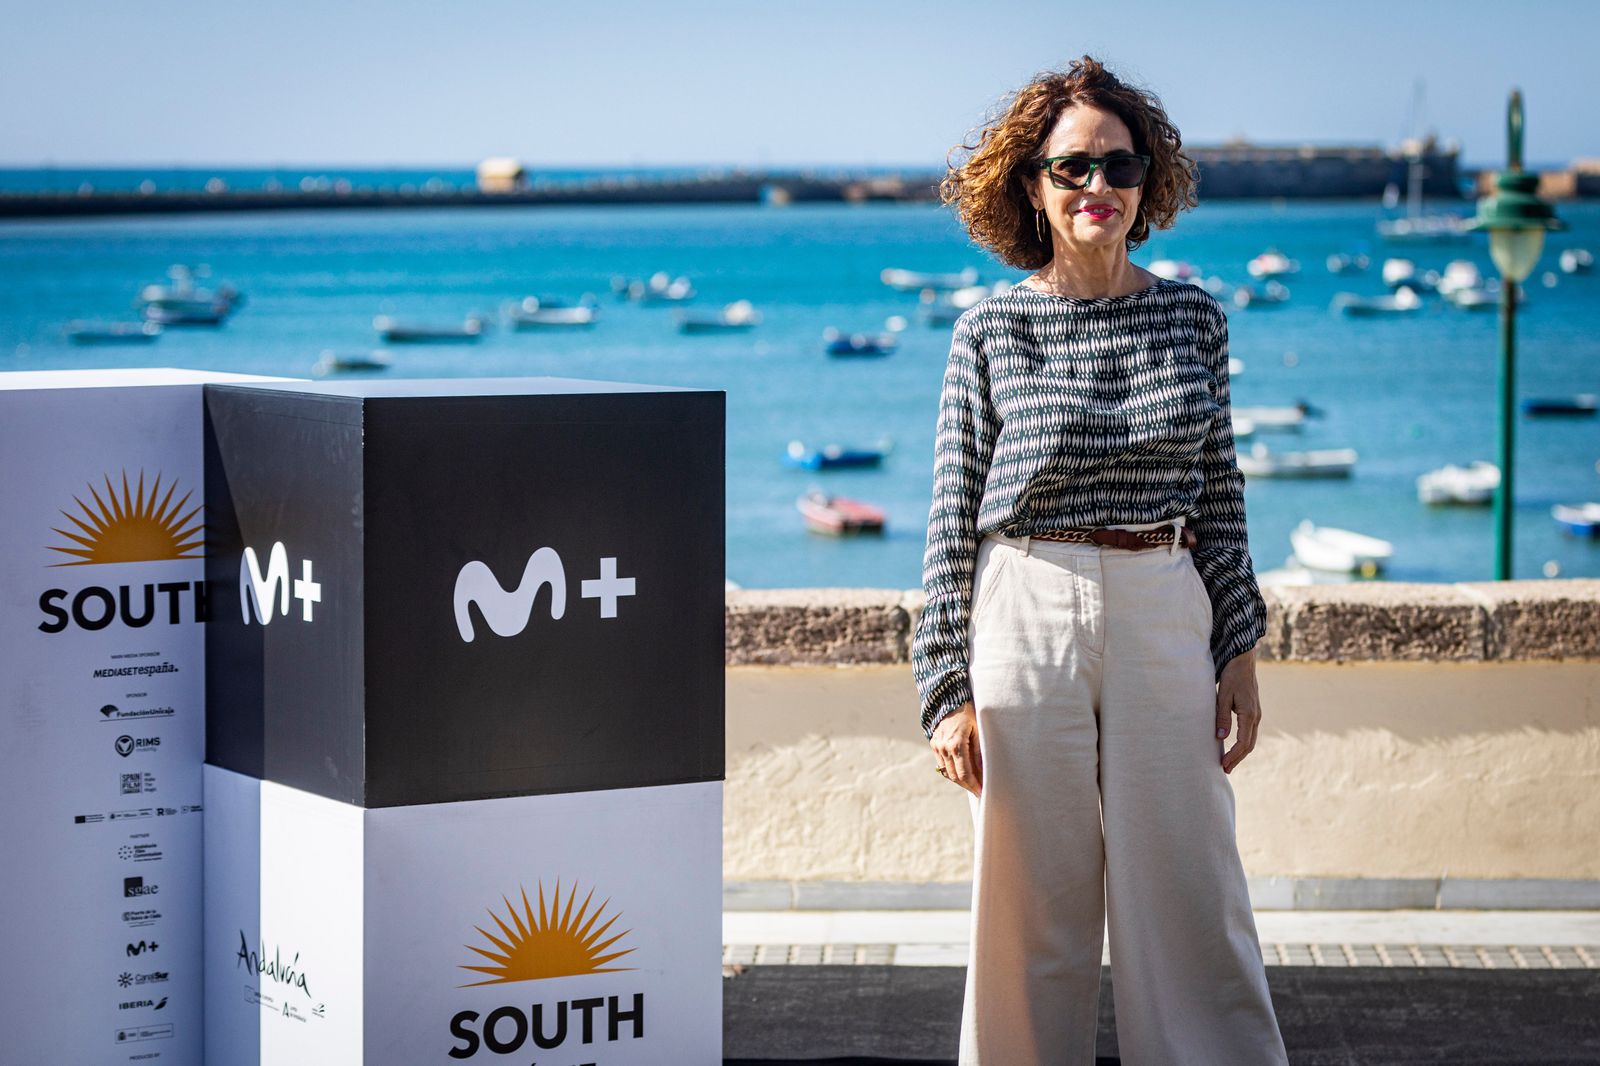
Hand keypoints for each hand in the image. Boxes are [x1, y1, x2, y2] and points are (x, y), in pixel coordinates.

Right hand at [931, 702, 982, 797]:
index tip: (982, 792)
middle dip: (967, 786)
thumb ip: (979, 752)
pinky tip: (961, 772)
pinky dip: (951, 771)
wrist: (949, 700)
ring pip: (947, 772)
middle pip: (955, 776)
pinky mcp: (934, 744)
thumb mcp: (978, 731)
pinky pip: (942, 764)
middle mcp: (944, 748)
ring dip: (959, 780)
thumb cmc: (968, 714)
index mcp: (956, 745)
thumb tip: (983, 772)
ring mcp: (937, 747)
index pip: (964, 773)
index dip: (973, 785)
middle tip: (978, 791)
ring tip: (972, 784)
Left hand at [1216, 649, 1260, 773]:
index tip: (1224, 765)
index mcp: (1249, 714)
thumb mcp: (1223, 696)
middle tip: (1225, 769)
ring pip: (1251, 739)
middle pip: (1249, 745)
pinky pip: (1250, 732)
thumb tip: (1221, 738)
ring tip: (1228, 762)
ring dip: (1241, 752)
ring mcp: (1256, 714)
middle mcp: (1256, 716)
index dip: (1234, 756)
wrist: (1243, 661)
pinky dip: (1243, 743)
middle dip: (1238, 758)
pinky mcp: (1253, 711)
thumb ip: (1222, 717)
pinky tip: (1234, 747)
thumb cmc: (1232, 676)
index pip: (1243, 743)